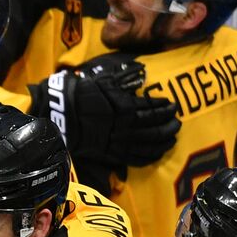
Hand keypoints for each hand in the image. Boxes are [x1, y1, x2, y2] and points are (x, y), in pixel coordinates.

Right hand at [30, 54, 179, 168]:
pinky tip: (158, 151)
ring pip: (150, 145)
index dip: (166, 107)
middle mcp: (126, 127)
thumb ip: (125, 81)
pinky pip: (137, 158)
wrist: (60, 115)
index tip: (173, 105)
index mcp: (126, 107)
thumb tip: (141, 79)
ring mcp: (119, 143)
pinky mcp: (112, 155)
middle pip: (157, 128)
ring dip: (165, 141)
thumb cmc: (81, 95)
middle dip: (170, 125)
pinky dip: (151, 156)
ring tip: (172, 136)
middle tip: (177, 121)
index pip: (154, 108)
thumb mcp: (104, 82)